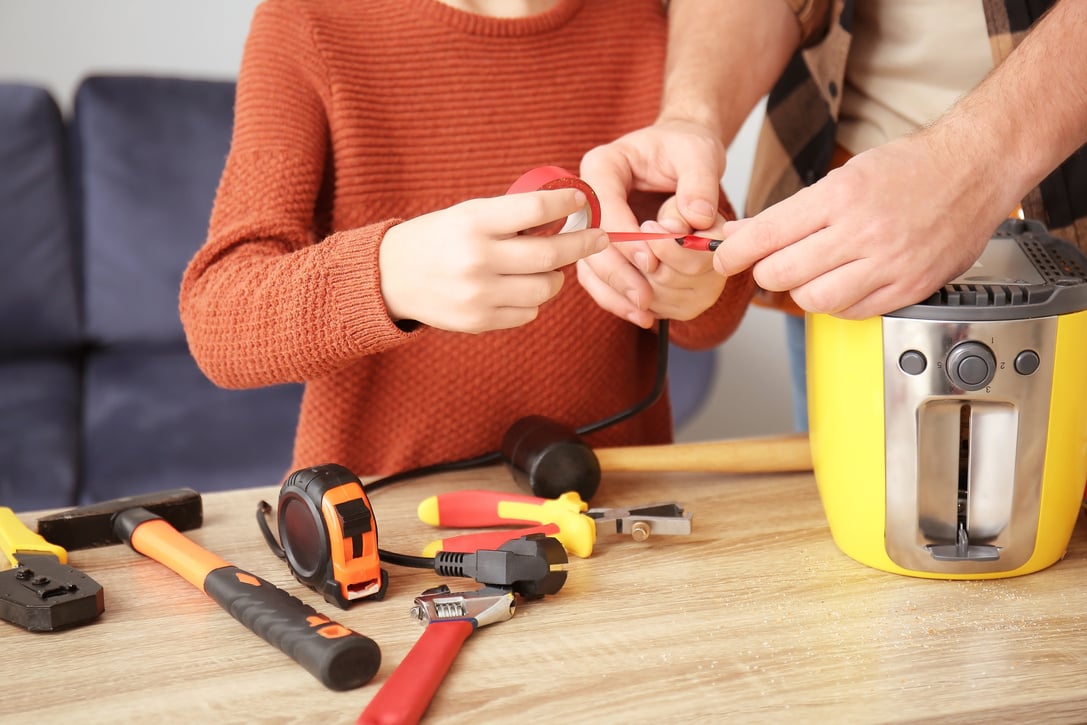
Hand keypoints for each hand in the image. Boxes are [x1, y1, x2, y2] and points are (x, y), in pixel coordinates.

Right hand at [379, 188, 607, 332]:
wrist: (390, 277)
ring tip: (550, 267)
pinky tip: (521, 287)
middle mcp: (476, 258)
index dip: (567, 203)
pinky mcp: (478, 321)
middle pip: (551, 254)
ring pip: (546, 288)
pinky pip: (528, 312)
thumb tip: (568, 212)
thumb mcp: (467, 214)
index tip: (582, 200)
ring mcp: (478, 294)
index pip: (535, 209)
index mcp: (473, 222)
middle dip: (582, 244)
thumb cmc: (438, 238)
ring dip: (556, 276)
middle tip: (599, 238)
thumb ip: (511, 216)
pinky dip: (534, 299)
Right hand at [577, 119, 727, 325]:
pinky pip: (601, 277)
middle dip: (618, 273)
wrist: (680, 155)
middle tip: (645, 297)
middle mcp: (588, 197)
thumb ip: (699, 183)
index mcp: (602, 165)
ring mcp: (591, 225)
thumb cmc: (684, 148)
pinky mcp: (602, 247)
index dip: (624, 237)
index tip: (651, 261)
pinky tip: (642, 314)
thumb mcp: (699, 154)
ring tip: (644, 312)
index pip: (601, 205)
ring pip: (589, 265)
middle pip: (589, 241)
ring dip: (616, 292)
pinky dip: (619, 298)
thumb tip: (696, 219)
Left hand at [712, 133, 1011, 318]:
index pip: (766, 235)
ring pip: (814, 300)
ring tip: (808, 275)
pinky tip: (842, 283)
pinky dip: (837, 304)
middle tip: (768, 265)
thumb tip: (739, 236)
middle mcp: (863, 231)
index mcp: (841, 196)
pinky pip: (852, 312)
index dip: (733, 253)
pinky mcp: (909, 288)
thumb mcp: (842, 177)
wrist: (975, 169)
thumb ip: (789, 212)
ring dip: (800, 292)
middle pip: (782, 274)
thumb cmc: (908, 168)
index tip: (722, 259)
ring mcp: (889, 263)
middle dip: (765, 272)